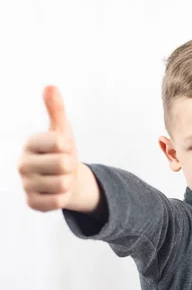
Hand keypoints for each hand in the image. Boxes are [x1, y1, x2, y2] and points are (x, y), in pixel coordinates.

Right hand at [17, 86, 79, 211]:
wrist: (64, 180)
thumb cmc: (62, 152)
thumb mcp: (62, 130)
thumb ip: (56, 109)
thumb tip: (50, 86)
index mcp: (29, 143)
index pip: (60, 142)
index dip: (69, 146)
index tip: (63, 148)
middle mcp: (22, 164)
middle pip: (64, 164)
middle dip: (71, 166)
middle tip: (64, 167)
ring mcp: (26, 185)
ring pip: (63, 184)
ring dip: (68, 182)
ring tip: (61, 178)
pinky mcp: (32, 203)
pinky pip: (58, 202)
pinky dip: (64, 197)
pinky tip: (57, 193)